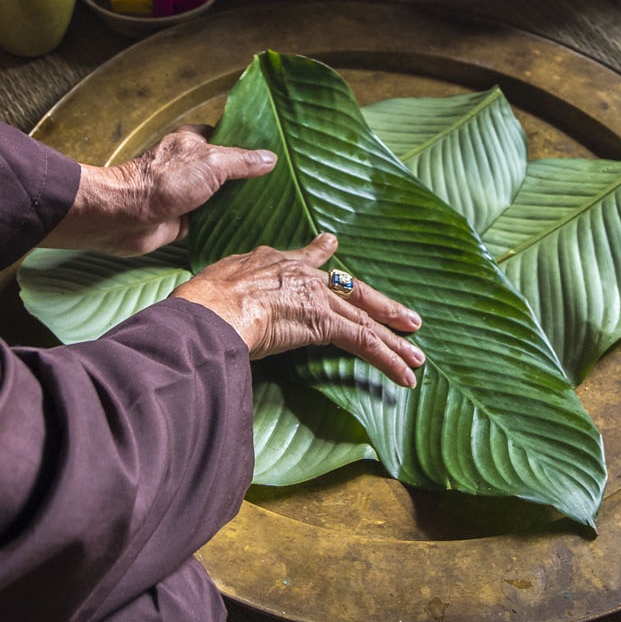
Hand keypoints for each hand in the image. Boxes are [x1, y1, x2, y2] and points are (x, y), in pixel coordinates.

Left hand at [43, 124, 275, 256]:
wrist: (125, 217)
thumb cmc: (163, 182)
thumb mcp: (210, 163)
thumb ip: (241, 161)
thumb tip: (270, 158)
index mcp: (194, 143)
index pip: (228, 138)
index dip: (250, 146)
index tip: (277, 156)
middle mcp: (190, 166)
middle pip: (227, 171)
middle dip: (249, 179)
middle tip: (281, 187)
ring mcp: (187, 194)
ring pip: (221, 198)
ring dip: (239, 205)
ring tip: (275, 210)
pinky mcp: (183, 219)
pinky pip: (212, 222)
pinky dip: (227, 226)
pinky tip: (250, 229)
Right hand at [173, 233, 425, 387]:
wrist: (213, 309)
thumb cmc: (204, 303)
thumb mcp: (218, 283)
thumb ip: (230, 286)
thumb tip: (217, 296)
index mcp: (275, 262)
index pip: (306, 258)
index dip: (322, 253)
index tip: (332, 244)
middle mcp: (302, 275)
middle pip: (351, 289)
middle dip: (382, 305)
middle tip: (409, 317)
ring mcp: (317, 298)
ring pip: (364, 319)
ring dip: (393, 341)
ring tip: (416, 358)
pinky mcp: (325, 323)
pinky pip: (364, 342)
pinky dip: (388, 360)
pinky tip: (404, 377)